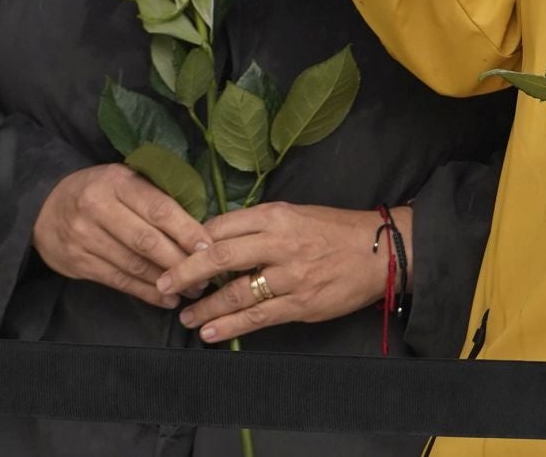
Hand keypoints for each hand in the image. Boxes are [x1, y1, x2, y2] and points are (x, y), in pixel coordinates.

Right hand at [32, 164, 211, 307]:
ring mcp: (84, 237)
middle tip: (206, 275)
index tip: (208, 247)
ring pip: (133, 264)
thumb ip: (154, 195)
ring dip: (166, 281)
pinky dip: (145, 292)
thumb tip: (198, 223)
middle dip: (180, 261)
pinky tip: (165, 298)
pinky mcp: (76, 262)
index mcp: (117, 181)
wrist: (43, 207)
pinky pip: (117, 280)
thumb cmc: (98, 191)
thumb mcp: (123, 179)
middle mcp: (97, 207)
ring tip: (192, 290)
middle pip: (147, 240)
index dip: (186, 230)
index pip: (158, 209)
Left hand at [156, 202, 399, 343]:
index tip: (176, 252)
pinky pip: (257, 317)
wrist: (382, 252)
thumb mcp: (299, 213)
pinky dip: (229, 326)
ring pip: (235, 293)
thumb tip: (220, 237)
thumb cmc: (338, 230)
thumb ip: (262, 224)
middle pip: (220, 256)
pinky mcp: (301, 303)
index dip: (194, 240)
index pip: (223, 225)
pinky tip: (209, 333)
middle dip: (185, 273)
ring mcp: (291, 275)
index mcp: (279, 214)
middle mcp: (281, 242)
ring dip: (204, 307)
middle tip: (163, 284)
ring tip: (185, 316)